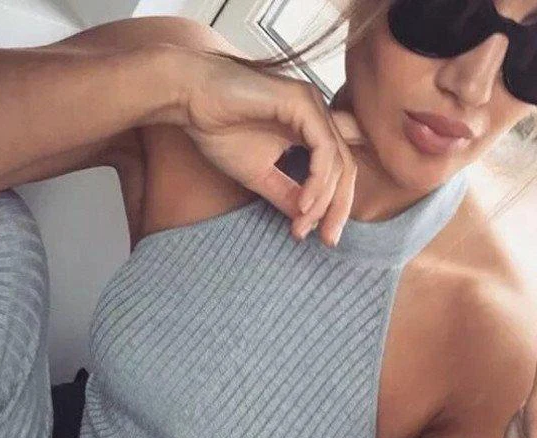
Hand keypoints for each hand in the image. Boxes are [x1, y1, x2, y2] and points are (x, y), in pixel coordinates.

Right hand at [176, 49, 365, 246]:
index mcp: (310, 129)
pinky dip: (317, 181)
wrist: (191, 99)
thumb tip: (306, 220)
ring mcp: (313, 106)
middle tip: (327, 240)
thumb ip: (286, 194)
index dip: (336, 206)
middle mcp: (318, 115)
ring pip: (338, 162)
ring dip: (324, 200)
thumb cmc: (219, 128)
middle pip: (346, 168)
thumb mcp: (259, 175)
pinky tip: (303, 203)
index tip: (321, 236)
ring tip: (304, 224)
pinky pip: (324, 149)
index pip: (338, 171)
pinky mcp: (302, 102)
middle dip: (338, 209)